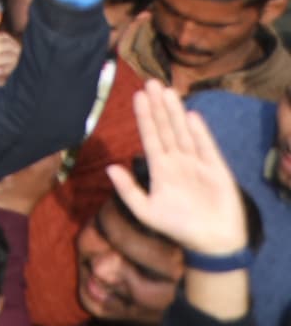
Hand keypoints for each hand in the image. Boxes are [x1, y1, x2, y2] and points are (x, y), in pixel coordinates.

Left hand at [107, 79, 254, 262]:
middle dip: (158, 107)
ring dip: (175, 113)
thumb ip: (128, 190)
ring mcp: (197, 164)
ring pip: (184, 133)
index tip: (137, 96)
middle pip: (166, 129)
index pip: (150, 137)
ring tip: (167, 91)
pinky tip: (190, 116)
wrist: (211, 243)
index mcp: (160, 168)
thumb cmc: (178, 227)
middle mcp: (178, 161)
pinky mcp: (217, 170)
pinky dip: (199, 133)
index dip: (144, 117)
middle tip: (150, 82)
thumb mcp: (146, 211)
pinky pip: (207, 148)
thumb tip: (109, 168)